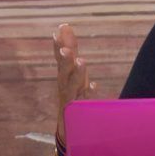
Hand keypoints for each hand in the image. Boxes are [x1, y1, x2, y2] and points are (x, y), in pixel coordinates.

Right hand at [53, 23, 96, 137]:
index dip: (61, 44)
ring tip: (81, 62)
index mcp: (65, 76)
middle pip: (64, 72)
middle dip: (64, 60)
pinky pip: (84, 104)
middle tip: (65, 49)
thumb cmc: (73, 95)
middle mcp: (65, 87)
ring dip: (76, 74)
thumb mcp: (74, 72)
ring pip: (73, 87)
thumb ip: (71, 51)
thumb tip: (65, 27)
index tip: (62, 29)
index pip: (61, 58)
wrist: (70, 129)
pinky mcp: (77, 114)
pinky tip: (93, 87)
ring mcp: (71, 101)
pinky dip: (88, 95)